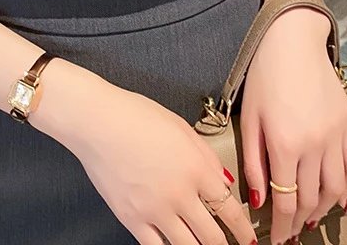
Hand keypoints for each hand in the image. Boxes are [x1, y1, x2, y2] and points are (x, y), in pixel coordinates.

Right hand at [31, 60, 257, 244]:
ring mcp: (155, 209)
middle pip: (214, 236)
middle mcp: (179, 193)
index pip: (230, 208)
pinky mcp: (131, 218)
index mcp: (196, 167)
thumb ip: (206, 155)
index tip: (249, 237)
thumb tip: (223, 179)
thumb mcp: (181, 126)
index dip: (243, 229)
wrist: (97, 121)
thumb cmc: (135, 115)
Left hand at [239, 6, 346, 243]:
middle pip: (312, 199)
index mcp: (284, 143)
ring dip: (323, 210)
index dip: (281, 226)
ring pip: (336, 189)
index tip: (275, 240)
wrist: (292, 41)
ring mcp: (336, 135)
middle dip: (299, 222)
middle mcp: (314, 144)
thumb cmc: (263, 75)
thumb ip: (253, 162)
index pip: (286, 200)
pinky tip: (338, 197)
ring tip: (310, 219)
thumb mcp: (250, 118)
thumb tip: (258, 200)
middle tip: (290, 233)